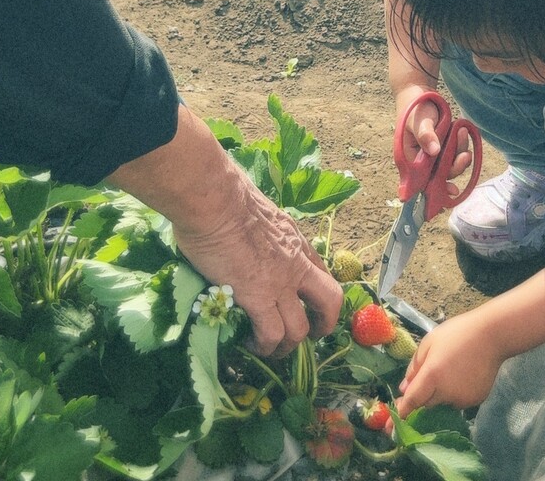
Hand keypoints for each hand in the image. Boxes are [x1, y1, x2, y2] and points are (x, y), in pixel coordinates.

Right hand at [109, 107, 341, 358]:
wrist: (214, 200)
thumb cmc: (225, 195)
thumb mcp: (259, 210)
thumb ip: (261, 228)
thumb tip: (242, 229)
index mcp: (295, 240)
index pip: (321, 271)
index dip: (317, 293)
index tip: (306, 303)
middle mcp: (296, 264)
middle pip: (330, 302)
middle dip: (325, 324)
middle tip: (309, 335)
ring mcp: (279, 284)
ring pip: (300, 329)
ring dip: (287, 346)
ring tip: (268, 349)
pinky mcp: (258, 298)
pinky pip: (272, 335)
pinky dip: (263, 346)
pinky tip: (249, 344)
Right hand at [394, 87, 474, 197]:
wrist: (419, 92)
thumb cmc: (414, 107)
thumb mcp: (418, 120)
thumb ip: (425, 135)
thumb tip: (434, 151)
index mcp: (409, 159)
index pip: (419, 182)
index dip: (434, 190)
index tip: (451, 191)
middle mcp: (421, 161)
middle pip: (440, 176)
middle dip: (454, 167)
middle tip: (465, 156)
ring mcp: (433, 155)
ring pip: (450, 166)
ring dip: (459, 153)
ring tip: (462, 132)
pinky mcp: (443, 148)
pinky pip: (455, 154)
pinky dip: (461, 146)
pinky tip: (462, 131)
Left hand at [395, 310, 504, 413]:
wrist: (491, 335)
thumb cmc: (457, 333)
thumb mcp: (429, 342)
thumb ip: (415, 366)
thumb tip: (404, 389)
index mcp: (432, 375)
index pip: (412, 400)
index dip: (400, 414)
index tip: (389, 430)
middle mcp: (446, 392)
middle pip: (426, 402)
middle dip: (423, 394)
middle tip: (429, 375)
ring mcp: (462, 399)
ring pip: (442, 402)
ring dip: (440, 392)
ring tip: (450, 367)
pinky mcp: (475, 401)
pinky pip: (457, 401)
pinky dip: (455, 392)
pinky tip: (462, 373)